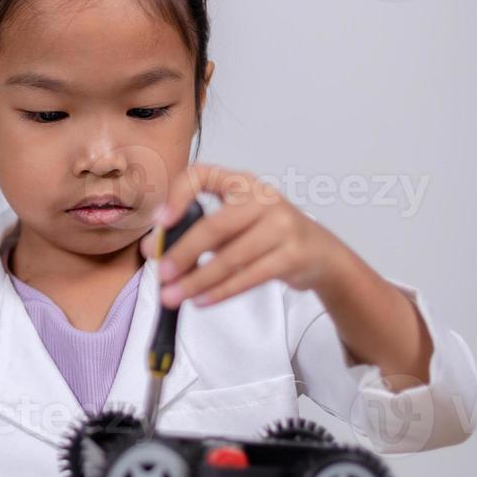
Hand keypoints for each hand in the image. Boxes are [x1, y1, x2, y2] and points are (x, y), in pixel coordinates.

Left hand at [142, 163, 347, 307]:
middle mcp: (263, 198)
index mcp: (242, 183)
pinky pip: (249, 277)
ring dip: (197, 280)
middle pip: (215, 226)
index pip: (201, 175)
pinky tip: (201, 301)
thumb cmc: (268, 235)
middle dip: (182, 252)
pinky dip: (221, 291)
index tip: (160, 222)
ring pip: (231, 258)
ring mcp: (282, 225)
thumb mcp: (237, 221)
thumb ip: (200, 230)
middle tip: (160, 273)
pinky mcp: (292, 255)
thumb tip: (155, 250)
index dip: (178, 196)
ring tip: (173, 295)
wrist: (321, 253)